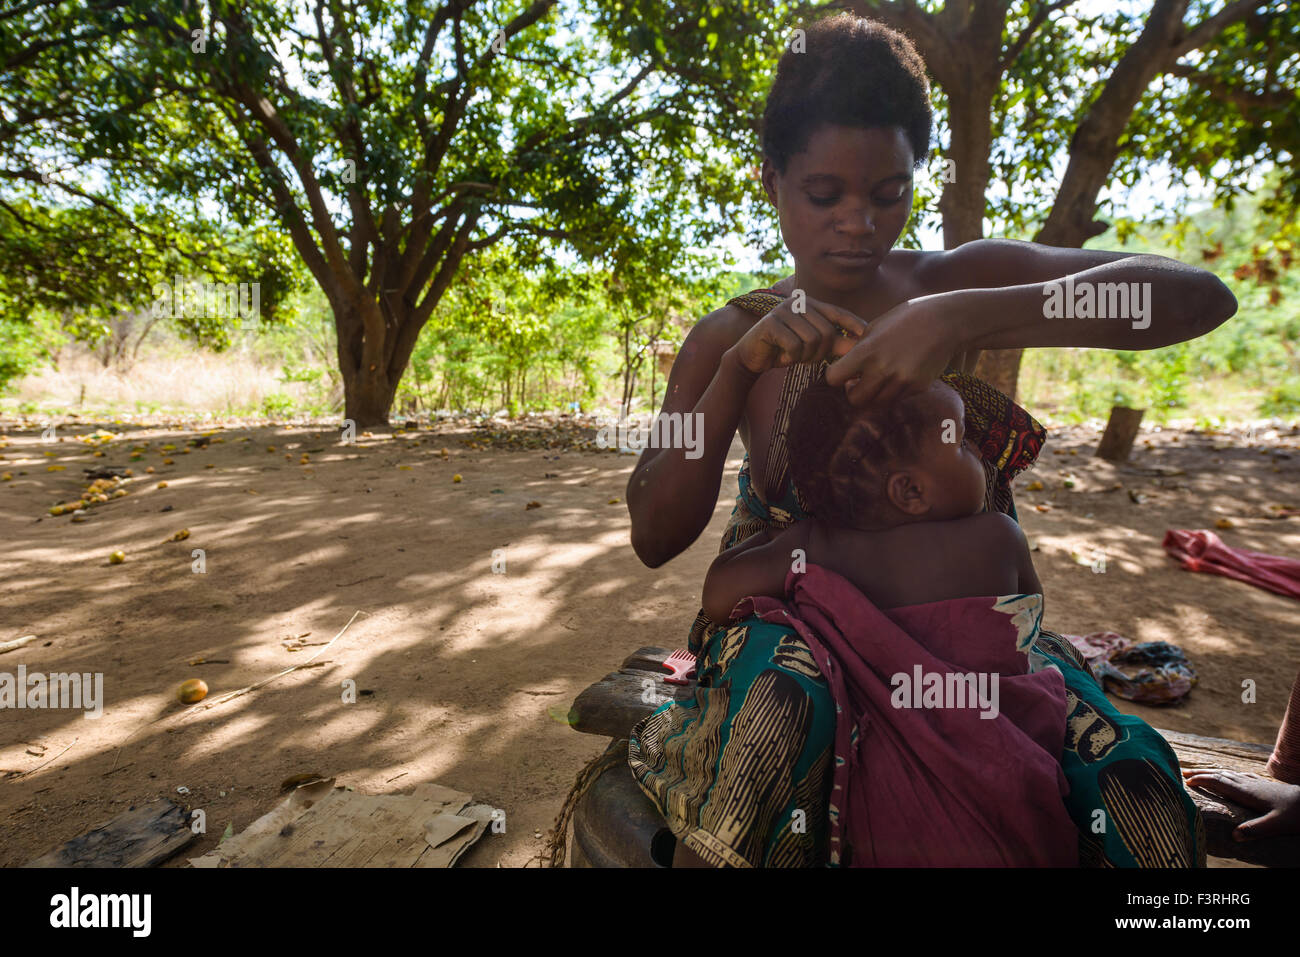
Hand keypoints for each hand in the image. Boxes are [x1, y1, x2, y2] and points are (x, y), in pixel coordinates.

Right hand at [730, 295, 867, 376]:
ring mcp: (783, 310)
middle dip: (822, 352)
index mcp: (810, 304)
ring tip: (796, 357)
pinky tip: (783, 356)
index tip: (867, 336)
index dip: (854, 324)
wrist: (752, 357)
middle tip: (809, 359)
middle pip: (827, 331)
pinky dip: (792, 357)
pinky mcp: (770, 323)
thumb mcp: (814, 346)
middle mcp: (798, 302)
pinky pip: (794, 345)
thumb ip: (835, 343)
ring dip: (806, 356)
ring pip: (812, 339)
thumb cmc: (785, 349)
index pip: (838, 312)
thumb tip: (860, 345)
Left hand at [824, 297, 957, 406]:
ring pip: (877, 404)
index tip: (840, 372)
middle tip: (857, 383)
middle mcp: (883, 369)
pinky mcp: (918, 387)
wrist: (945, 322)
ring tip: (877, 380)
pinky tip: (897, 376)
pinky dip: (893, 393)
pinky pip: (897, 399)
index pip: (834, 378)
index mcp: (867, 351)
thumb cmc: (906, 319)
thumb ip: (857, 350)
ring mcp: (902, 381)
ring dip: (873, 395)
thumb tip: (843, 368)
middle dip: (853, 393)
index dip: (834, 376)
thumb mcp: (875, 328)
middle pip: (855, 400)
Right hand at [1182, 767, 1299, 839]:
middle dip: (1201, 773)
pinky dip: (1229, 774)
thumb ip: (1255, 830)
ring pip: (1229, 773)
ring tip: (1201, 773)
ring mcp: (1256, 782)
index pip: (1219, 782)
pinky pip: (1240, 776)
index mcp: (1247, 792)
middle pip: (1220, 774)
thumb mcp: (1275, 825)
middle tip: (1183, 773)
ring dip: (1212, 772)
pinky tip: (1231, 776)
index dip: (1202, 780)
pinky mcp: (1264, 784)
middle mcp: (1248, 784)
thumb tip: (1234, 836)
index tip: (1186, 782)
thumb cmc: (1295, 814)